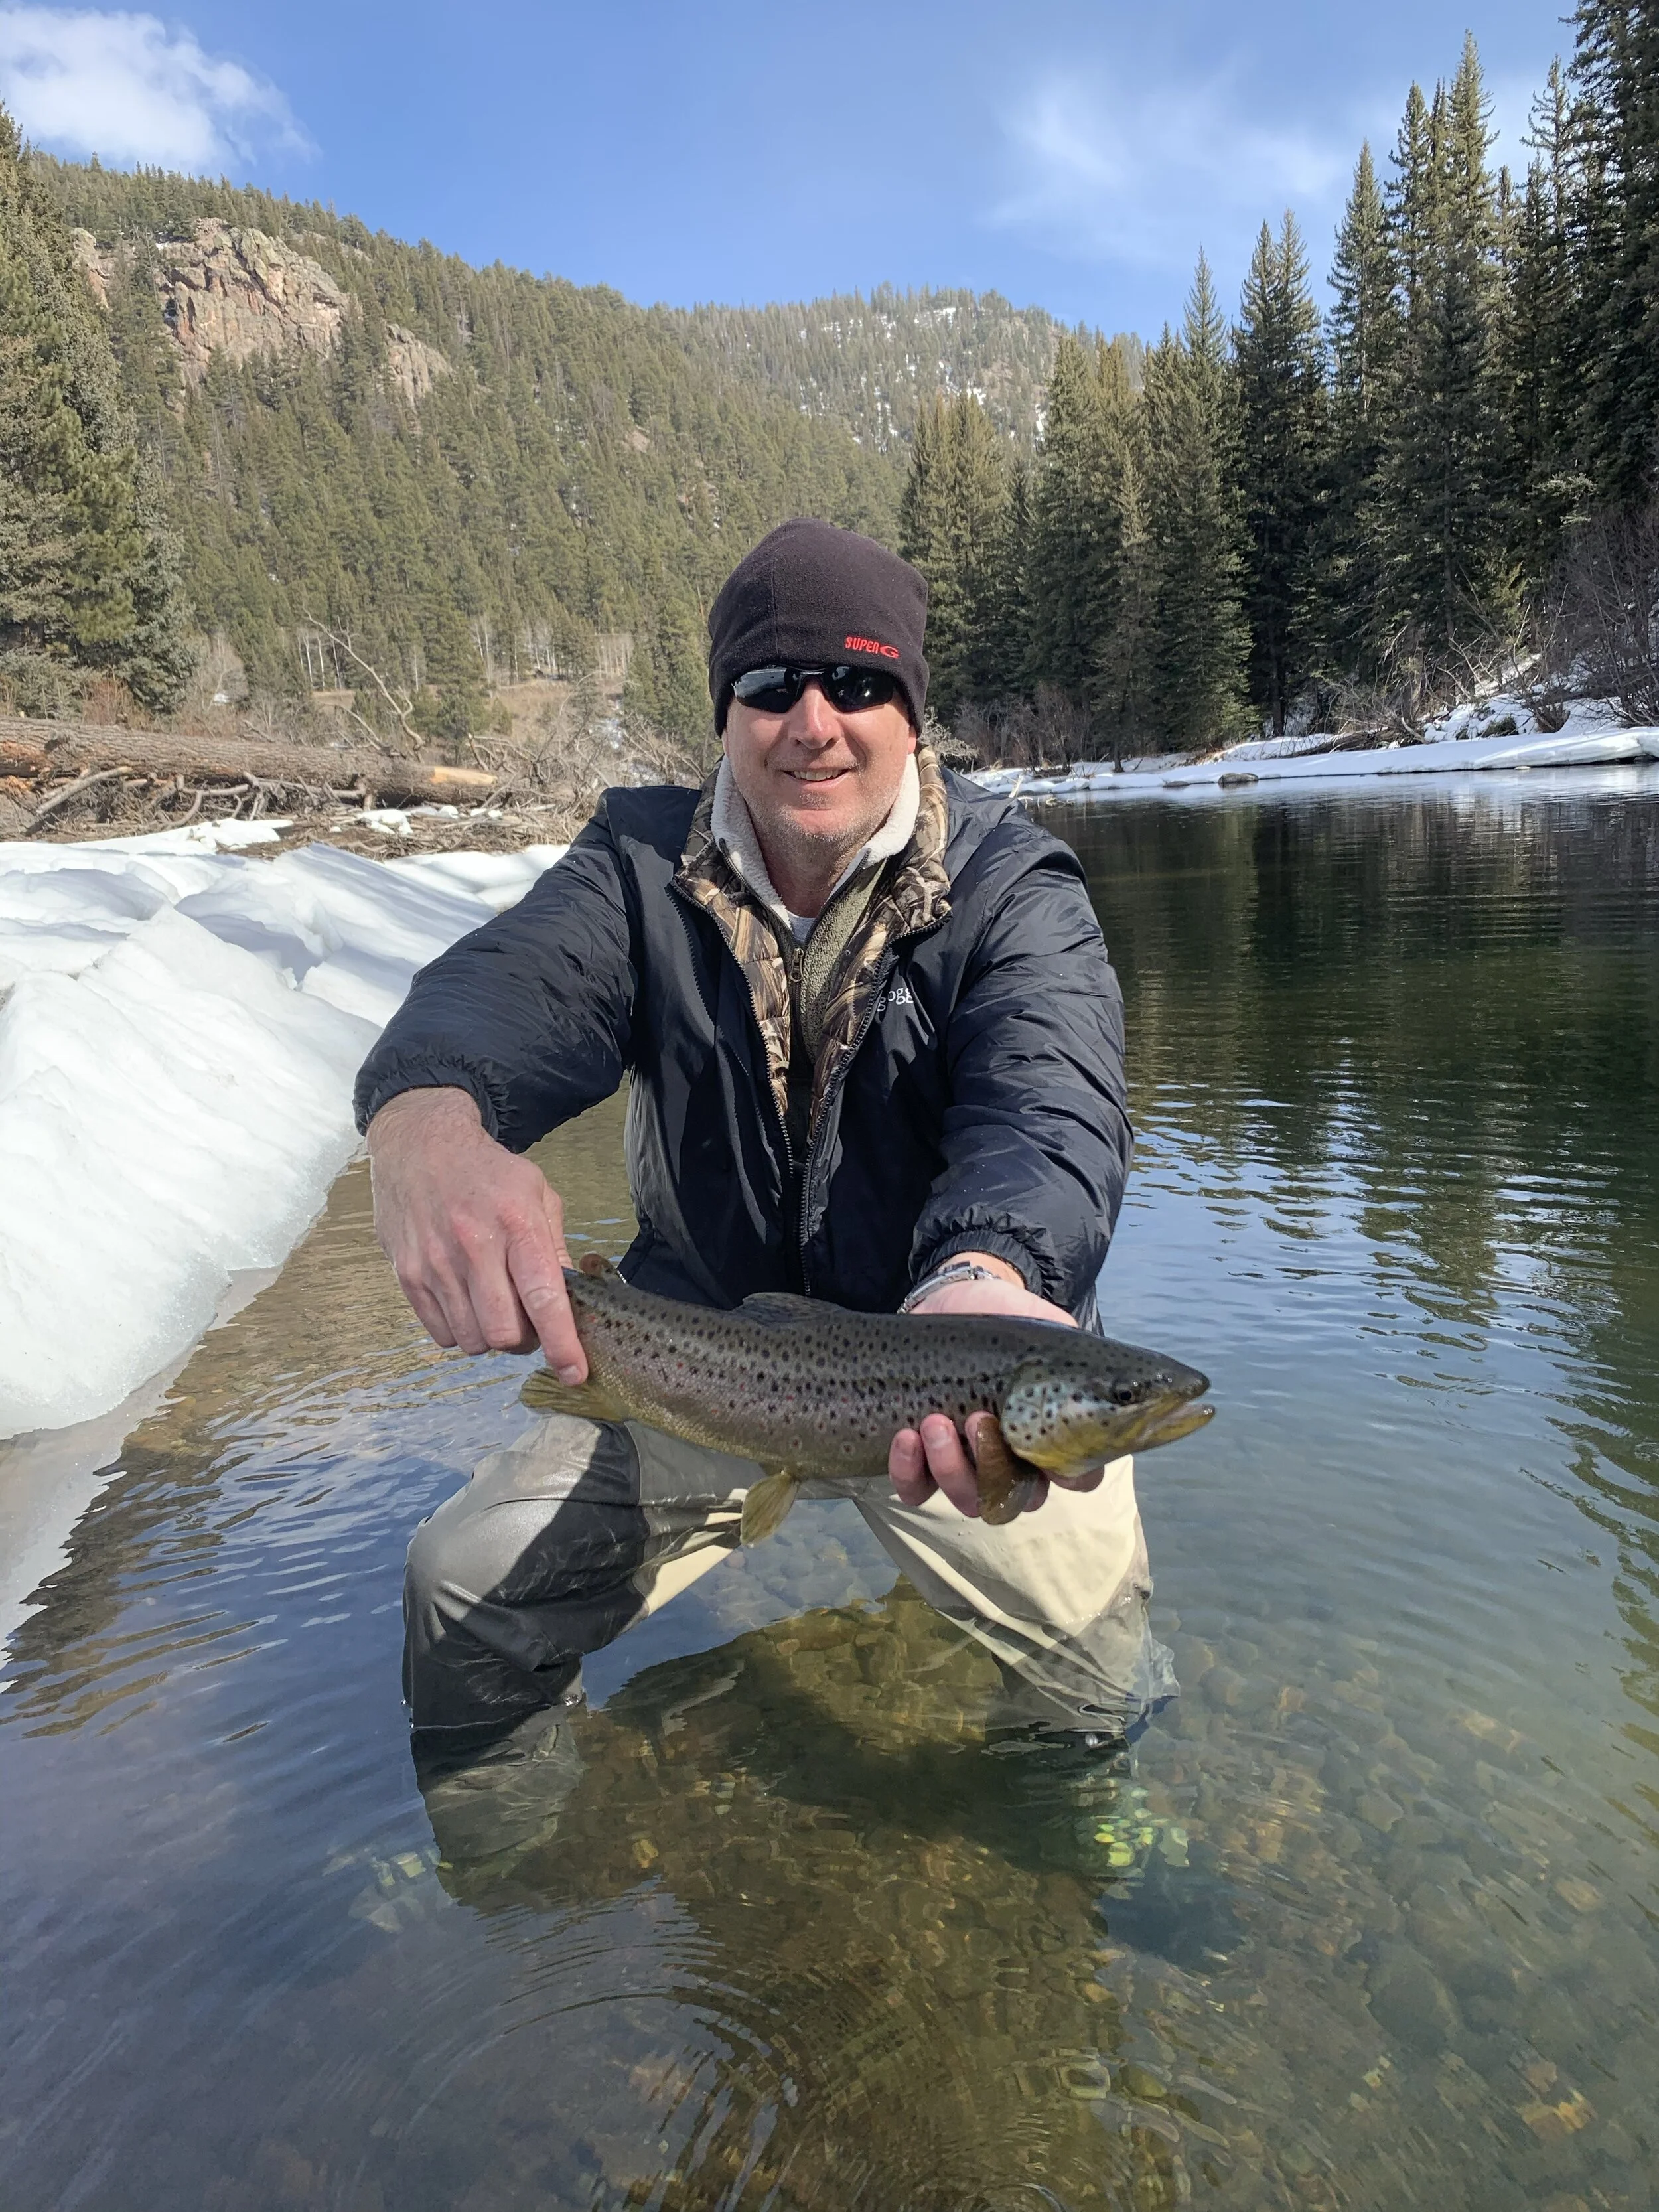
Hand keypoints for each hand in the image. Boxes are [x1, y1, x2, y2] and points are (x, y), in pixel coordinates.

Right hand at [365, 1088, 587, 1380]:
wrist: (420, 1145)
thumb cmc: (487, 1172)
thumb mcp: (537, 1193)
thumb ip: (554, 1247)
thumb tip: (570, 1300)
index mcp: (516, 1223)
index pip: (543, 1298)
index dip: (561, 1344)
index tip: (574, 1373)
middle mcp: (473, 1246)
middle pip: (504, 1334)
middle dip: (524, 1341)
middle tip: (529, 1322)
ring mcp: (436, 1264)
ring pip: (473, 1341)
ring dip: (491, 1337)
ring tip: (495, 1306)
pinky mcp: (408, 1275)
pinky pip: (441, 1335)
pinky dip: (461, 1331)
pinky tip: (467, 1301)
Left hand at [887, 1257, 1103, 1517]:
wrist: (950, 1299)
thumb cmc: (1007, 1317)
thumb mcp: (1046, 1329)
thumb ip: (1080, 1355)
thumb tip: (1119, 1378)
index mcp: (1052, 1437)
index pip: (1078, 1478)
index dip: (1071, 1476)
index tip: (1054, 1455)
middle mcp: (1013, 1462)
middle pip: (1017, 1500)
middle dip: (994, 1468)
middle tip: (979, 1420)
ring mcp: (966, 1465)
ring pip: (967, 1500)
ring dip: (951, 1467)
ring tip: (935, 1421)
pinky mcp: (920, 1460)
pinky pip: (917, 1490)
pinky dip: (909, 1470)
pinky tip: (907, 1437)